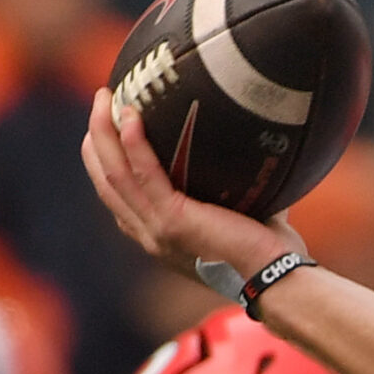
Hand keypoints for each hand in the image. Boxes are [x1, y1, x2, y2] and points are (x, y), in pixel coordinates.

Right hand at [81, 88, 301, 287]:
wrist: (277, 277)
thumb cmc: (268, 248)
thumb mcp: (237, 213)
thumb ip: (227, 185)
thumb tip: (245, 145)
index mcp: (158, 234)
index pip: (117, 193)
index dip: (104, 157)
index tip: (106, 124)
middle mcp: (149, 234)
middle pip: (105, 179)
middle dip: (96, 137)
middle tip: (101, 100)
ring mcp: (157, 229)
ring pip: (114, 174)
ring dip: (104, 132)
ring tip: (106, 97)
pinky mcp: (173, 221)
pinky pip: (144, 175)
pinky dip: (134, 144)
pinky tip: (130, 116)